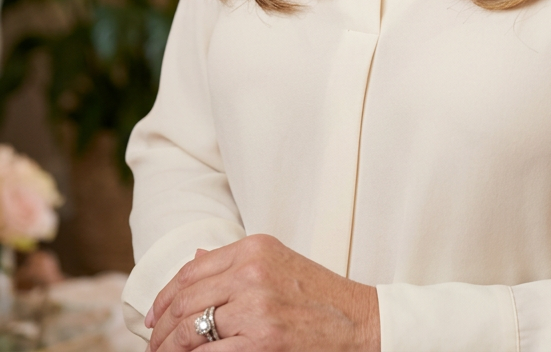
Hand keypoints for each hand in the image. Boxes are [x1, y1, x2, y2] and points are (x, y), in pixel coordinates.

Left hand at [147, 235, 379, 351]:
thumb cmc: (318, 297)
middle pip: (186, 300)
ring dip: (170, 349)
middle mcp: (252, 271)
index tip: (152, 318)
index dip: (164, 296)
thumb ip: (235, 262)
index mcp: (254, 247)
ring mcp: (256, 306)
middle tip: (153, 346)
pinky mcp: (262, 341)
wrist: (358, 321)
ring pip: (191, 329)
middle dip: (162, 328)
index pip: (191, 269)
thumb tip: (193, 259)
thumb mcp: (278, 263)